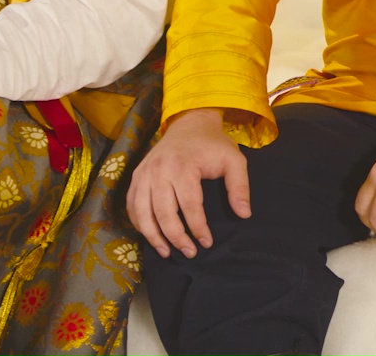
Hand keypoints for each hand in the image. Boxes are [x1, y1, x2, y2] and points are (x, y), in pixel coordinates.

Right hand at [127, 109, 250, 258]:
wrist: (189, 123)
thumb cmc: (213, 144)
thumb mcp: (234, 160)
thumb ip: (239, 187)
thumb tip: (243, 215)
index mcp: (183, 166)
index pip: (190, 206)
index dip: (198, 228)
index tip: (207, 243)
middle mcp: (159, 170)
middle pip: (163, 213)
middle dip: (176, 237)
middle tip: (190, 252)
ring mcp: (144, 173)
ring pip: (142, 212)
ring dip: (153, 235)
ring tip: (166, 252)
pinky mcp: (137, 175)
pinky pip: (131, 204)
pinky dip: (137, 222)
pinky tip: (149, 235)